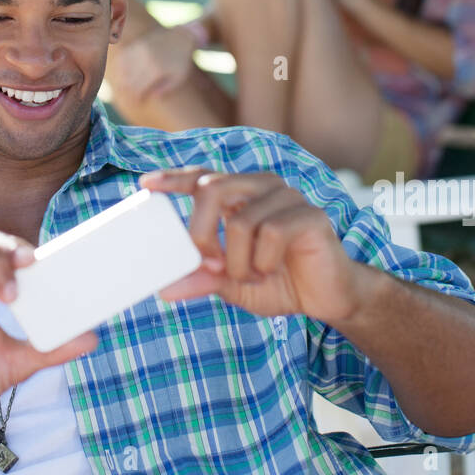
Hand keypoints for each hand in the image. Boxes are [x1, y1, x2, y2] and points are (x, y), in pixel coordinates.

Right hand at [111, 25, 195, 103]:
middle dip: (126, 92)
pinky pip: (122, 58)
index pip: (139, 88)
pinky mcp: (137, 44)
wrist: (181, 37)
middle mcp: (146, 59)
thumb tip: (150, 97)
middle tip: (127, 98)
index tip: (136, 103)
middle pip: (128, 80)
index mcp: (157, 70)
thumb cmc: (180, 61)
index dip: (135, 98)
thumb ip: (164, 89)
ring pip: (122, 69)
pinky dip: (119, 67)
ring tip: (122, 88)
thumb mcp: (178, 77)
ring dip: (120, 80)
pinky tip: (121, 74)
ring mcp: (140, 51)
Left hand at [140, 167, 362, 325]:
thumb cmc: (280, 282)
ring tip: (252, 275)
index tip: (145, 185)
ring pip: (239, 221)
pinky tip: (272, 271)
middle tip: (210, 265)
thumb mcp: (233, 285)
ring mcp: (287, 197)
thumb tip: (166, 288)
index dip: (173, 178)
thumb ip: (203, 279)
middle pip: (212, 189)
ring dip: (238, 262)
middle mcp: (262, 186)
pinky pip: (269, 235)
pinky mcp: (309, 215)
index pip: (202, 176)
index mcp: (241, 195)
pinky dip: (262, 263)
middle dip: (200, 233)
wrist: (330, 297)